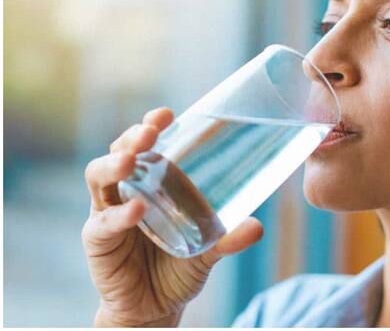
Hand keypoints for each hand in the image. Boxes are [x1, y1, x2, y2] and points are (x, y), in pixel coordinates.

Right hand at [82, 107, 263, 326]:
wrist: (155, 307)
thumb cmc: (178, 268)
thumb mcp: (208, 249)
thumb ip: (228, 238)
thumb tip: (258, 226)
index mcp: (150, 184)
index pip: (146, 146)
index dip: (151, 126)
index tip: (167, 114)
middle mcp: (125, 191)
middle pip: (119, 153)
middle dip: (132, 138)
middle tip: (150, 132)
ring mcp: (107, 213)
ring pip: (99, 178)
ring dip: (114, 165)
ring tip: (132, 160)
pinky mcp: (97, 240)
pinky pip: (102, 223)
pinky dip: (119, 216)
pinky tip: (137, 211)